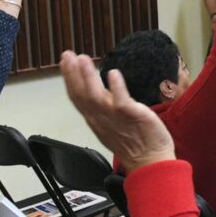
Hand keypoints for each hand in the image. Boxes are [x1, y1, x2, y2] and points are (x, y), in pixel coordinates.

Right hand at [60, 51, 175, 172]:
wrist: (150, 162)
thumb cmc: (135, 143)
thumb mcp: (113, 123)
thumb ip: (106, 107)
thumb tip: (103, 89)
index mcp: (96, 119)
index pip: (77, 97)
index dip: (69, 79)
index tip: (65, 62)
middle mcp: (101, 118)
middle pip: (81, 94)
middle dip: (72, 74)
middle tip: (67, 55)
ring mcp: (115, 117)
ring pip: (95, 96)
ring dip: (88, 76)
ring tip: (82, 59)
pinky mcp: (131, 116)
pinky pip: (121, 101)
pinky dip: (116, 87)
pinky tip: (112, 73)